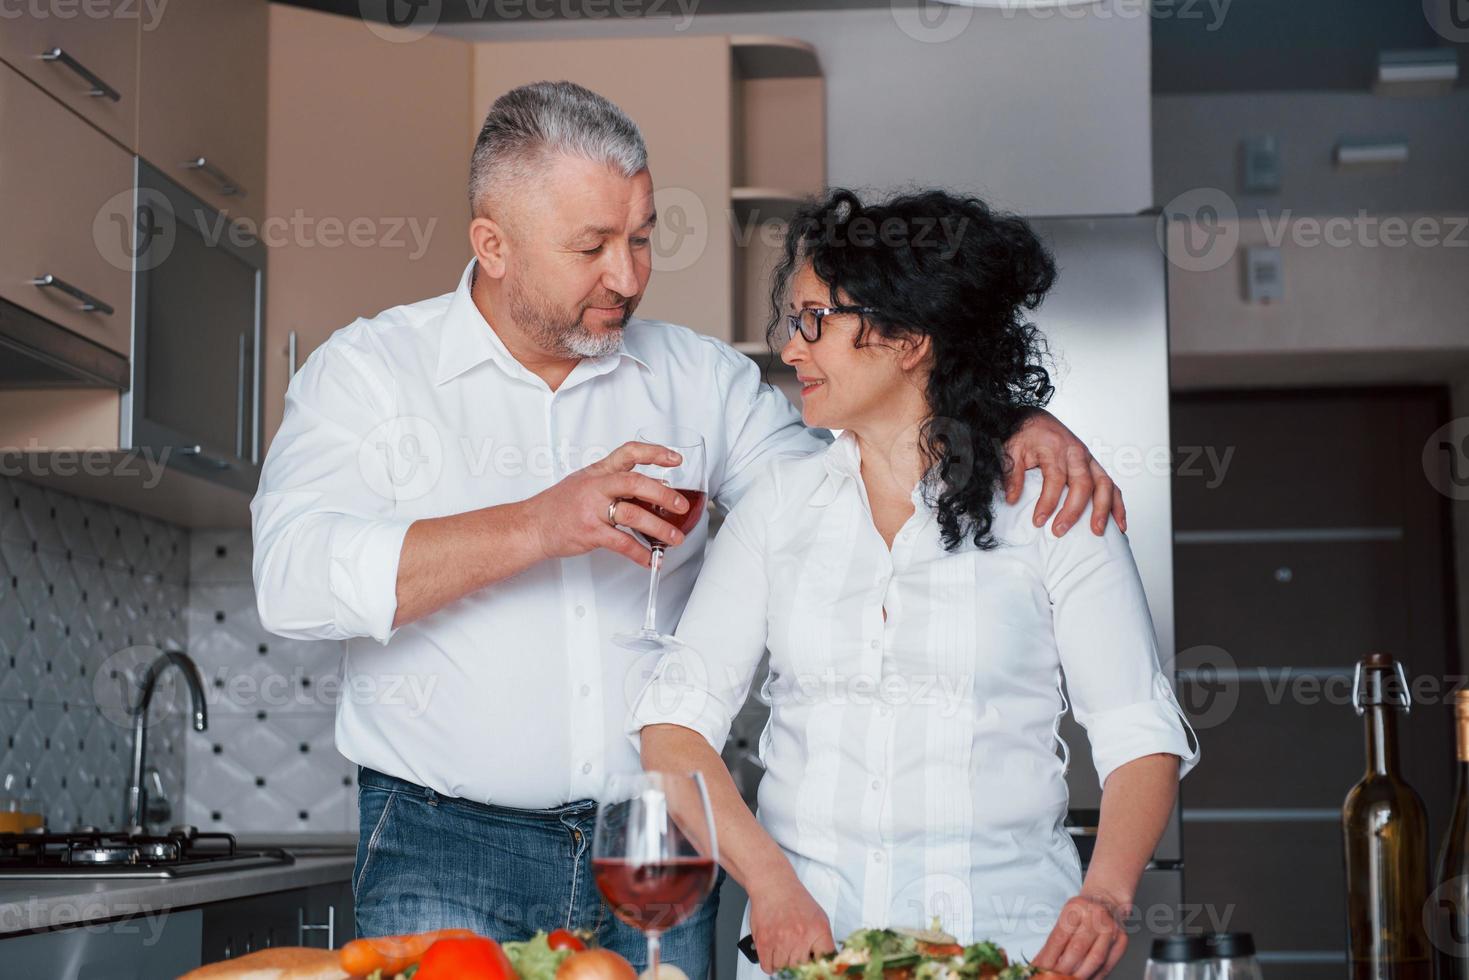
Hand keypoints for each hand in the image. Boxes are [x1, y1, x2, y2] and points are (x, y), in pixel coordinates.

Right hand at [521, 441, 691, 567]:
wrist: (531, 526)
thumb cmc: (559, 506)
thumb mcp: (586, 484)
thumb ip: (615, 484)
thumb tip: (651, 491)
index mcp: (598, 472)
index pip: (629, 453)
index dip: (654, 453)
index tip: (674, 458)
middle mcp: (596, 487)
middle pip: (635, 482)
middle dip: (663, 494)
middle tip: (681, 505)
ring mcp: (592, 509)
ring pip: (633, 514)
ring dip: (659, 528)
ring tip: (675, 538)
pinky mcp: (590, 533)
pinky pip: (621, 543)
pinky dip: (640, 553)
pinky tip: (651, 558)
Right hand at [748, 874, 834, 973]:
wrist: (773, 884)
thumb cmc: (794, 899)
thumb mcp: (818, 917)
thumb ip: (823, 940)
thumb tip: (827, 960)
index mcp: (818, 930)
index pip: (826, 961)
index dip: (821, 967)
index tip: (818, 968)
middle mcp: (800, 937)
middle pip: (802, 967)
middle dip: (799, 963)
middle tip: (796, 954)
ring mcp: (781, 940)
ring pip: (784, 968)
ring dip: (784, 963)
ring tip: (784, 951)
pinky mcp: (764, 942)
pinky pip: (768, 967)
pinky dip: (770, 964)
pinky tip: (774, 955)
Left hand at [1003, 410, 1125, 536]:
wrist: (1036, 419)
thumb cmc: (1024, 435)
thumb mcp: (1011, 450)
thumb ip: (1012, 474)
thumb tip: (1012, 499)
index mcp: (1056, 447)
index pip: (1055, 478)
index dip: (1048, 502)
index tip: (1038, 521)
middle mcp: (1077, 453)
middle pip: (1083, 483)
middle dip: (1074, 510)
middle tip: (1060, 531)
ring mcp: (1089, 460)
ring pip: (1104, 484)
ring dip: (1103, 509)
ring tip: (1097, 531)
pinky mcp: (1095, 466)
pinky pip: (1112, 485)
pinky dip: (1117, 504)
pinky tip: (1119, 523)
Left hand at [1032, 893, 1126, 978]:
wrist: (1106, 902)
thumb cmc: (1081, 913)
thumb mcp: (1065, 918)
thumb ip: (1055, 940)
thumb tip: (1041, 963)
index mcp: (1076, 907)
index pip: (1059, 937)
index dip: (1049, 957)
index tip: (1040, 968)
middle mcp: (1096, 916)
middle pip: (1077, 949)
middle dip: (1063, 968)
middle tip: (1053, 978)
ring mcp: (1111, 928)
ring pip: (1095, 958)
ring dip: (1080, 975)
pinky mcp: (1122, 940)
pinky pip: (1108, 964)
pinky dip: (1095, 976)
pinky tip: (1085, 979)